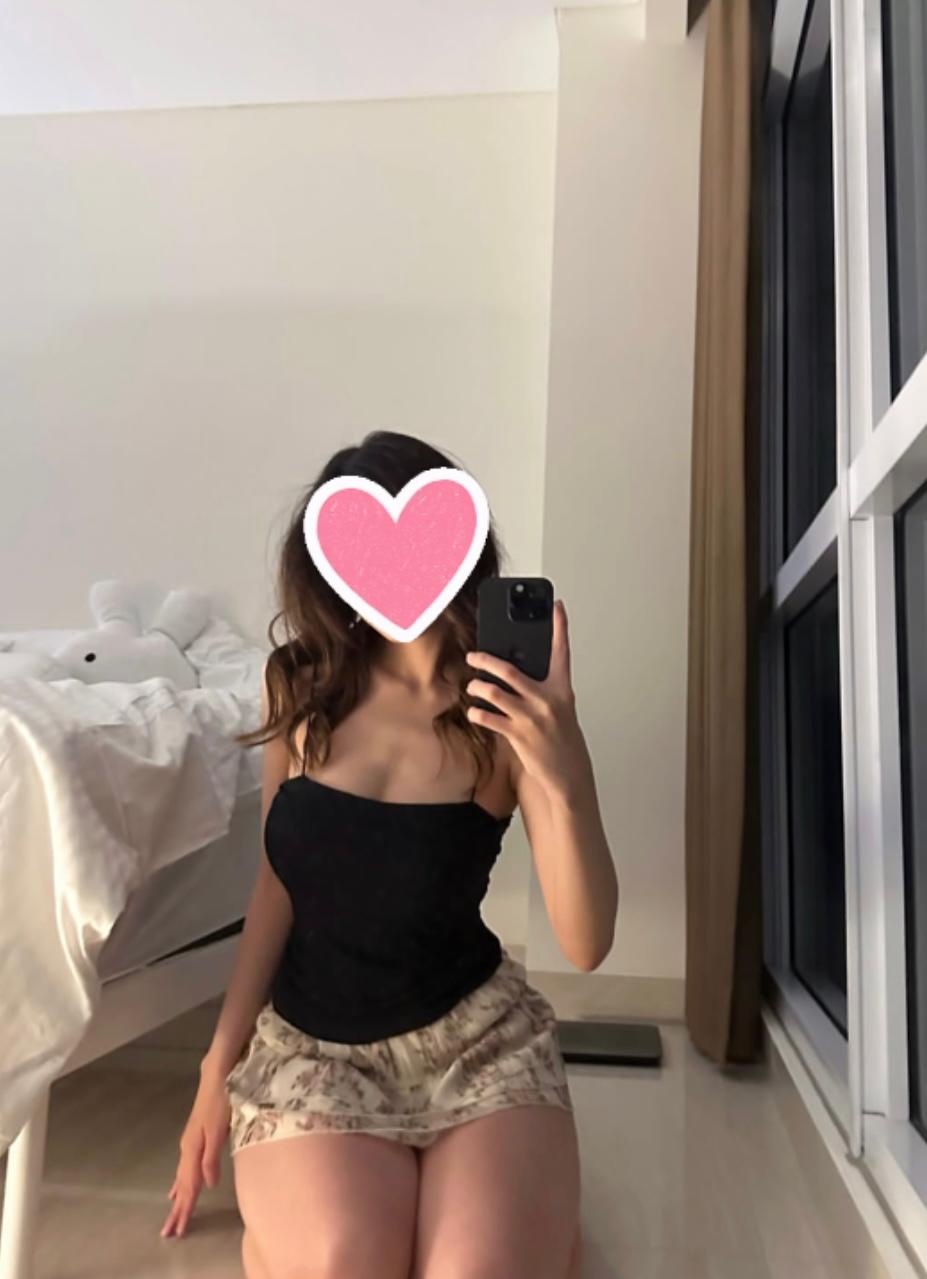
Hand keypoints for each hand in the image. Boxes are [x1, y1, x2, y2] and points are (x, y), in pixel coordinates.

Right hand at [160, 1069, 230, 1238]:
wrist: (218, 1074)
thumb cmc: (222, 1099)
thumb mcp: (219, 1129)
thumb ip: (212, 1157)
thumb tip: (208, 1184)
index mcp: (193, 1149)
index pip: (188, 1185)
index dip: (185, 1207)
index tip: (178, 1229)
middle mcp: (188, 1148)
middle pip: (182, 1184)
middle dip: (178, 1208)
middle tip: (170, 1232)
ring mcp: (190, 1142)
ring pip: (183, 1176)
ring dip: (179, 1196)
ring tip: (174, 1214)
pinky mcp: (195, 1137)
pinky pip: (185, 1166)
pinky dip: (181, 1180)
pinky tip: (178, 1187)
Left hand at [465, 598, 586, 798]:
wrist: (569, 773)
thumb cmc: (562, 738)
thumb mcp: (559, 709)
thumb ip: (541, 690)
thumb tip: (513, 675)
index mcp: (562, 690)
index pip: (562, 652)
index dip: (560, 627)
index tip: (557, 606)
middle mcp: (547, 700)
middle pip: (510, 670)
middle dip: (486, 660)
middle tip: (473, 655)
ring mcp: (532, 718)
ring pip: (494, 692)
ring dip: (477, 687)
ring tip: (472, 686)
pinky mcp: (519, 736)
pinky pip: (490, 718)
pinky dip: (478, 713)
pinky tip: (474, 711)